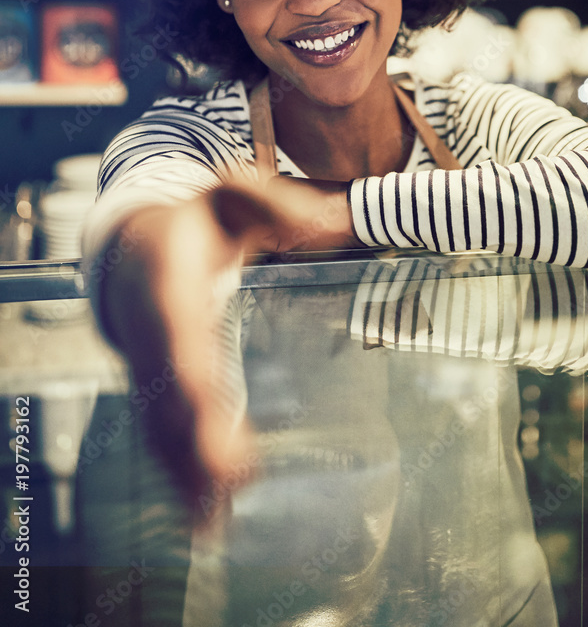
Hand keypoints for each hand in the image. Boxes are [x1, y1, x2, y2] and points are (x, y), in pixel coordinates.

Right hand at [97, 179, 363, 516]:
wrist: (132, 245)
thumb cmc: (195, 221)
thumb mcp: (231, 196)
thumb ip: (272, 203)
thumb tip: (326, 221)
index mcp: (168, 280)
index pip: (177, 327)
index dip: (188, 368)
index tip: (206, 406)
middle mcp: (151, 329)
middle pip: (167, 389)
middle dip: (190, 438)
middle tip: (227, 482)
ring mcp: (148, 363)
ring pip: (159, 423)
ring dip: (183, 471)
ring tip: (214, 520)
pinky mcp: (156, 388)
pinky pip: (162, 434)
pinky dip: (178, 474)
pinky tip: (204, 515)